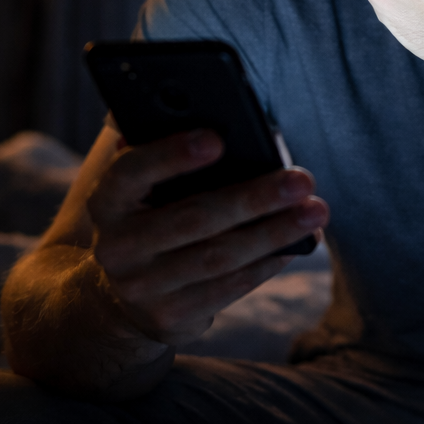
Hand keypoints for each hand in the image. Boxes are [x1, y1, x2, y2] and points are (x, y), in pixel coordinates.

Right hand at [86, 129, 328, 345]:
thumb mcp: (146, 181)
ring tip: (316, 210)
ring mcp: (142, 288)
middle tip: (302, 178)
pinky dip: (267, 264)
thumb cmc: (153, 211)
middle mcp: (116, 247)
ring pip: (218, 258)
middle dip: (253, 197)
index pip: (131, 172)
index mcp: (107, 200)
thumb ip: (163, 142)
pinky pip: (228, 289)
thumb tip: (205, 104)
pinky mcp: (170, 318)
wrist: (124, 292)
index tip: (218, 137)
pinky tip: (299, 243)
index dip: (171, 155)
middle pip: (192, 219)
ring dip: (274, 233)